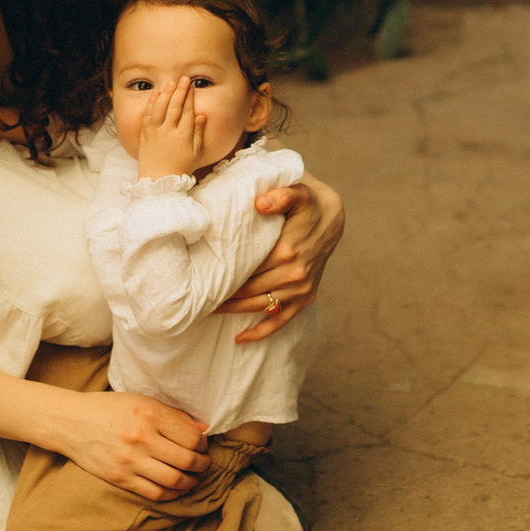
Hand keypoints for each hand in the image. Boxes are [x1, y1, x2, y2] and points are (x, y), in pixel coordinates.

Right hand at [55, 388, 209, 500]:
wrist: (72, 423)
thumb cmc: (110, 409)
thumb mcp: (142, 401)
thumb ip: (174, 416)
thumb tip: (204, 429)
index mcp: (149, 414)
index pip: (191, 437)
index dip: (203, 445)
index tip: (202, 445)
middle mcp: (141, 438)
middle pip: (186, 460)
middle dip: (202, 465)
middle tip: (204, 463)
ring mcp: (129, 460)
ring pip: (174, 480)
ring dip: (191, 482)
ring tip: (194, 478)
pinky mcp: (120, 478)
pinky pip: (154, 493)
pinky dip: (172, 493)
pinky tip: (177, 488)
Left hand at [135, 74, 209, 178]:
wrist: (158, 180)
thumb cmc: (180, 168)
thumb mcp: (195, 153)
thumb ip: (198, 133)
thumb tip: (201, 116)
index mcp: (184, 136)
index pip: (187, 111)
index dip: (190, 97)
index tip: (191, 87)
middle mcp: (169, 131)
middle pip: (175, 106)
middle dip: (180, 90)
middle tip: (184, 79)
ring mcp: (155, 132)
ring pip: (160, 107)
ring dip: (166, 93)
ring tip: (171, 83)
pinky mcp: (145, 134)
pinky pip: (147, 115)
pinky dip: (151, 103)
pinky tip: (155, 94)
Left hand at [217, 171, 343, 342]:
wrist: (332, 216)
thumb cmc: (308, 203)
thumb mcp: (298, 191)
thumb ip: (281, 195)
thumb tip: (261, 203)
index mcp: (287, 251)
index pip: (247, 269)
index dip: (223, 274)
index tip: (201, 277)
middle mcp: (296, 274)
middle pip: (250, 290)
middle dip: (224, 294)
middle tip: (197, 296)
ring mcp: (302, 288)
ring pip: (261, 306)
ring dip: (235, 311)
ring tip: (209, 310)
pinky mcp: (307, 297)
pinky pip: (282, 320)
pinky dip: (261, 332)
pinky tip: (240, 339)